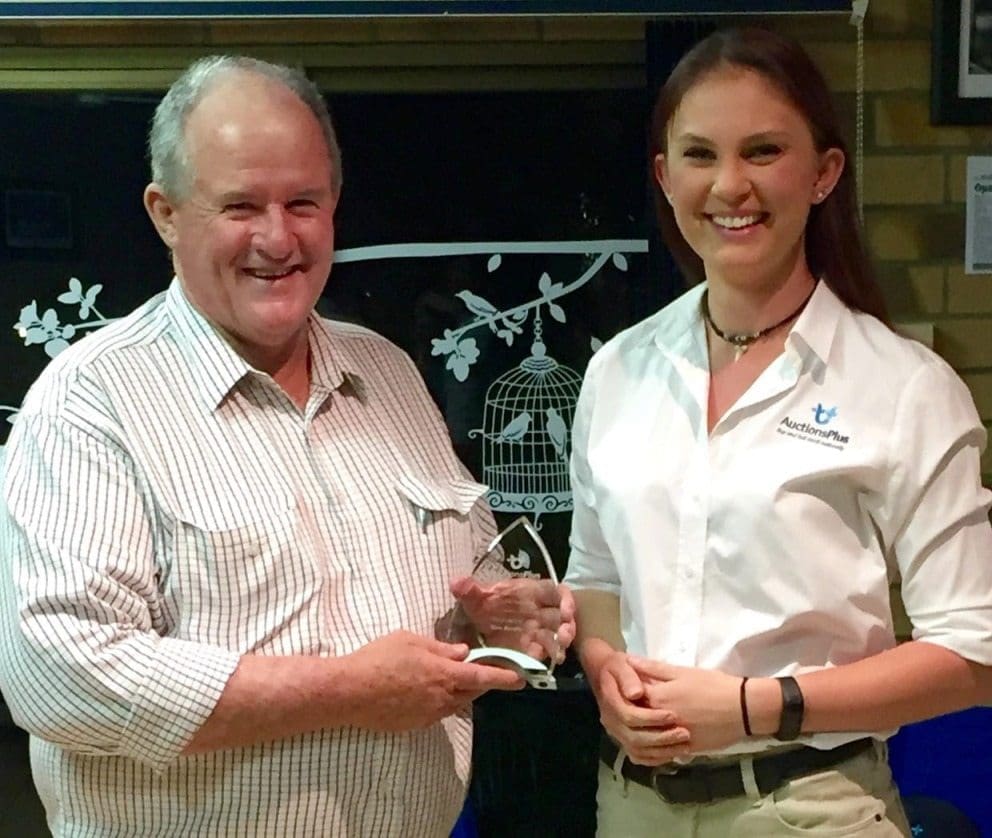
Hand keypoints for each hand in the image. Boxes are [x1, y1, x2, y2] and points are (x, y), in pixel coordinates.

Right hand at [341, 630, 523, 730]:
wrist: (349, 692)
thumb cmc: (378, 659)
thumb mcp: (410, 640)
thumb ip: (440, 648)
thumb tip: (462, 653)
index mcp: (443, 673)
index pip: (482, 675)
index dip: (503, 677)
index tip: (521, 678)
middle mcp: (441, 697)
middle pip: (472, 691)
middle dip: (481, 682)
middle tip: (481, 670)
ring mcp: (428, 714)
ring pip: (454, 703)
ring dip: (458, 692)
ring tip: (447, 678)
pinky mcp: (414, 725)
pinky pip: (436, 712)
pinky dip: (439, 701)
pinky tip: (422, 691)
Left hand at [449, 575, 564, 661]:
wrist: (476, 626)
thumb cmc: (484, 606)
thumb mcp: (475, 598)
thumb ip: (469, 590)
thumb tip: (456, 583)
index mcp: (531, 594)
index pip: (555, 593)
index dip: (566, 600)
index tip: (567, 612)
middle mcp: (539, 612)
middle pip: (561, 618)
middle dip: (567, 628)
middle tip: (564, 638)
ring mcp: (537, 631)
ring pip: (556, 636)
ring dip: (559, 645)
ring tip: (557, 655)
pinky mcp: (531, 648)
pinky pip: (542, 652)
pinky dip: (543, 658)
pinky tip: (541, 663)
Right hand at [582, 640, 689, 765]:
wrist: (607, 675)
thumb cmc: (619, 669)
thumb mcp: (622, 665)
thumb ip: (629, 677)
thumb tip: (636, 693)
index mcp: (610, 702)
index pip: (629, 716)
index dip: (651, 718)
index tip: (672, 715)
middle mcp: (611, 722)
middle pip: (635, 737)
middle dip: (661, 738)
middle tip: (684, 733)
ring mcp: (617, 733)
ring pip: (638, 750)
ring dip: (662, 751)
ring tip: (684, 746)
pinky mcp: (624, 741)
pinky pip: (639, 756)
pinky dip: (656, 758)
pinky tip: (673, 753)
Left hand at [629, 657, 744, 755]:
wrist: (742, 709)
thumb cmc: (713, 685)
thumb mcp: (682, 672)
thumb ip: (653, 668)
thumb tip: (628, 660)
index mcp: (659, 698)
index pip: (628, 696)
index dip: (623, 691)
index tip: (623, 686)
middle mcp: (660, 721)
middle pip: (634, 719)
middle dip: (629, 711)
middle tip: (628, 704)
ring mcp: (671, 738)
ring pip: (645, 738)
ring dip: (639, 730)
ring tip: (640, 720)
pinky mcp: (684, 750)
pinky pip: (660, 752)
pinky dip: (654, 746)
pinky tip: (654, 736)